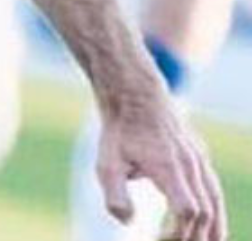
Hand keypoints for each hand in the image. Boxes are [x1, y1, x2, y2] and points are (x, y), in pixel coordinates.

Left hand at [97, 94, 226, 240]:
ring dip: (212, 229)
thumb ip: (115, 196)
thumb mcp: (106, 163)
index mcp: (168, 167)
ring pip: (216, 202)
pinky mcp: (200, 158)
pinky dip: (214, 212)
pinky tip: (205, 225)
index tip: (158, 239)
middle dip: (193, 237)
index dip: (178, 232)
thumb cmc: (119, 132)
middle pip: (205, 213)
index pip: (187, 210)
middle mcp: (190, 165)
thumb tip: (128, 222)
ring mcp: (199, 161)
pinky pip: (214, 191)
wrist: (135, 97)